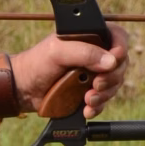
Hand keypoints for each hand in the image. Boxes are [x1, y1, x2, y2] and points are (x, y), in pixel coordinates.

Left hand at [13, 24, 129, 118]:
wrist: (23, 89)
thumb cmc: (36, 63)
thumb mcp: (57, 52)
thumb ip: (84, 52)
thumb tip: (111, 61)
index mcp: (89, 37)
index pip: (118, 36)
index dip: (120, 48)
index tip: (114, 60)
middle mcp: (95, 54)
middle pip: (120, 64)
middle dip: (111, 77)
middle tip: (96, 84)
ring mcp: (93, 74)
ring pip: (114, 84)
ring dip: (104, 94)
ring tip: (88, 99)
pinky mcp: (90, 92)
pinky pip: (104, 101)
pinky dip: (97, 106)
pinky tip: (86, 109)